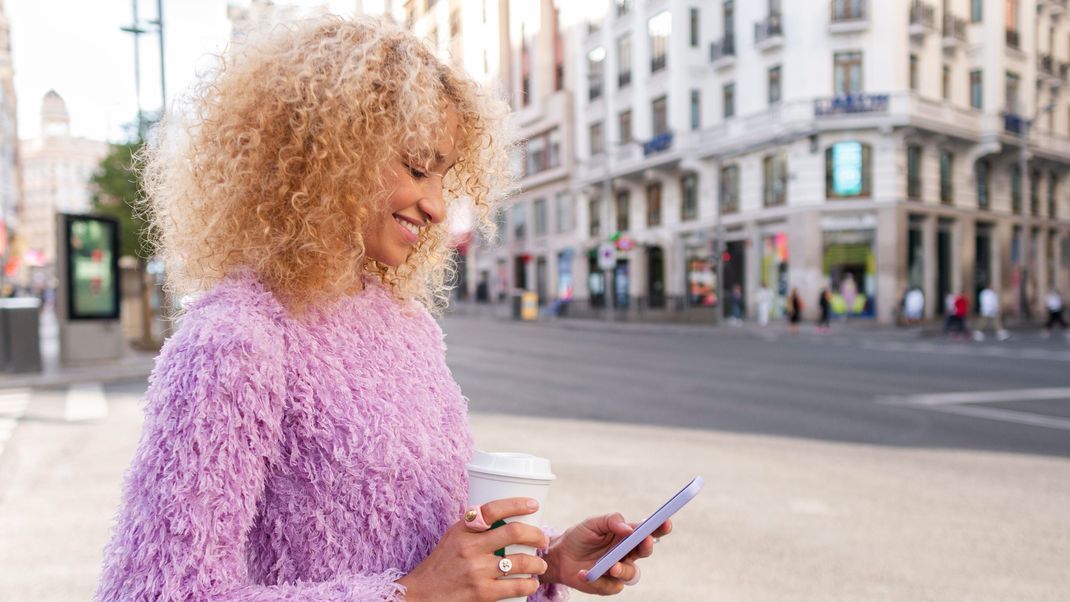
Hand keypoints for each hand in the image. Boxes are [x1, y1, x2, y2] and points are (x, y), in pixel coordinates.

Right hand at [398, 498, 549, 601]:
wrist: (420, 596)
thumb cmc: (440, 566)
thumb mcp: (452, 538)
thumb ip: (474, 528)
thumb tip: (503, 517)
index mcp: (462, 530)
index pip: (493, 509)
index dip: (517, 504)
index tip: (534, 505)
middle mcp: (469, 547)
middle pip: (514, 532)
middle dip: (536, 535)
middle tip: (542, 539)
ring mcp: (477, 570)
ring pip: (520, 561)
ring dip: (537, 562)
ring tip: (540, 564)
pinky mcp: (482, 593)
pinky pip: (516, 586)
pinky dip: (530, 584)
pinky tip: (531, 583)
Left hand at [543, 514, 671, 595]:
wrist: (560, 555)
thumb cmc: (580, 537)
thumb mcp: (593, 523)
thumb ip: (612, 521)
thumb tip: (629, 529)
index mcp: (627, 536)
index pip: (648, 531)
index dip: (660, 528)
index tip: (666, 522)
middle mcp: (627, 553)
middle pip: (645, 551)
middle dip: (647, 546)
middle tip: (644, 540)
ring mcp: (619, 570)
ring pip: (632, 573)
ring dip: (623, 569)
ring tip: (611, 567)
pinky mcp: (608, 585)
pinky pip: (610, 586)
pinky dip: (596, 579)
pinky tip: (584, 573)